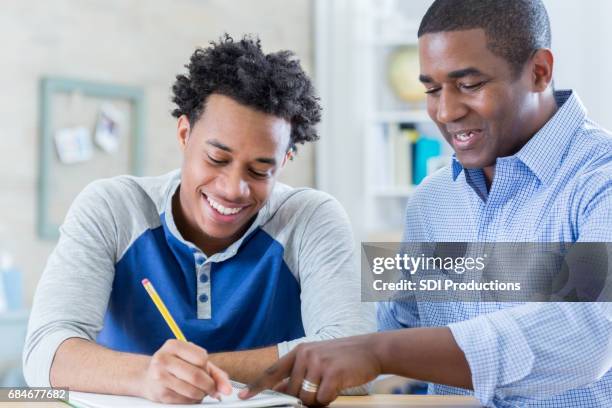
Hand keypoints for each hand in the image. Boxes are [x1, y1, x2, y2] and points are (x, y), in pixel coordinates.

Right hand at [140, 339, 231, 403]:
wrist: (147, 377)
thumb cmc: (176, 366)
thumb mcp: (193, 361)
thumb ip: (214, 372)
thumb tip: (227, 389)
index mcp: (173, 345)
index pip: (202, 358)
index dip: (208, 369)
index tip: (208, 374)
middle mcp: (163, 358)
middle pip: (197, 375)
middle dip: (209, 386)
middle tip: (211, 389)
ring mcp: (159, 376)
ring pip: (192, 390)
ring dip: (201, 394)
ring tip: (199, 391)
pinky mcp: (159, 393)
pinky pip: (184, 400)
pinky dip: (192, 400)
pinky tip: (187, 394)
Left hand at [240, 335, 381, 405]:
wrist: (371, 349)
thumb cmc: (344, 357)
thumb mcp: (318, 357)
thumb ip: (300, 372)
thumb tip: (284, 392)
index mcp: (299, 351)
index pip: (272, 371)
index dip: (257, 386)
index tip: (243, 396)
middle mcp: (305, 355)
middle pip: (291, 392)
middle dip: (303, 399)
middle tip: (320, 389)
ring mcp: (318, 363)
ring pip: (306, 398)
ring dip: (317, 400)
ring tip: (330, 386)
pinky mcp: (331, 373)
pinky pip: (322, 399)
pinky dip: (329, 399)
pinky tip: (338, 386)